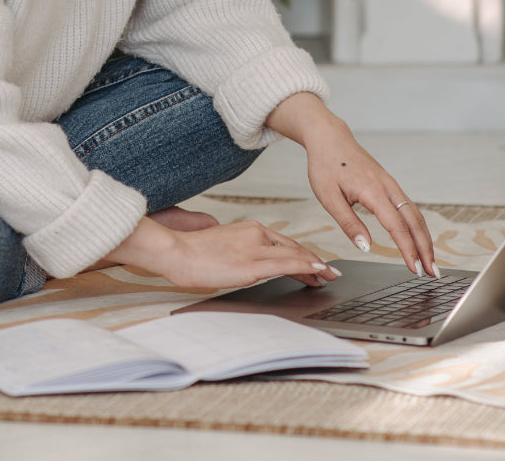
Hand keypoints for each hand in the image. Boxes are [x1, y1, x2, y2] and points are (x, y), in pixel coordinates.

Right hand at [104, 216, 339, 289]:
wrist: (175, 251)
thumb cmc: (190, 253)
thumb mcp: (219, 245)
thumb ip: (236, 249)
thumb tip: (240, 261)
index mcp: (247, 228)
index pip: (282, 242)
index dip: (301, 253)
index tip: (313, 262)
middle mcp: (256, 234)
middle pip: (293, 248)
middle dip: (314, 261)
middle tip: (329, 272)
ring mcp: (255, 248)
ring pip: (295, 255)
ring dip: (316, 267)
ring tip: (329, 276)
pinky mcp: (253, 264)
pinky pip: (288, 264)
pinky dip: (308, 267)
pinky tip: (320, 272)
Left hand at [266, 92, 437, 277]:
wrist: (329, 137)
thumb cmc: (325, 165)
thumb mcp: (328, 197)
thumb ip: (348, 223)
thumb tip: (366, 247)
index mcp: (372, 191)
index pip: (396, 226)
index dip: (407, 249)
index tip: (415, 269)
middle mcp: (388, 187)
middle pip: (415, 221)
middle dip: (426, 248)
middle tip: (433, 273)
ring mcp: (391, 184)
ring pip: (415, 214)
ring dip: (425, 238)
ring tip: (430, 261)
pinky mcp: (389, 184)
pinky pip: (409, 207)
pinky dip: (417, 226)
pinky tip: (418, 239)